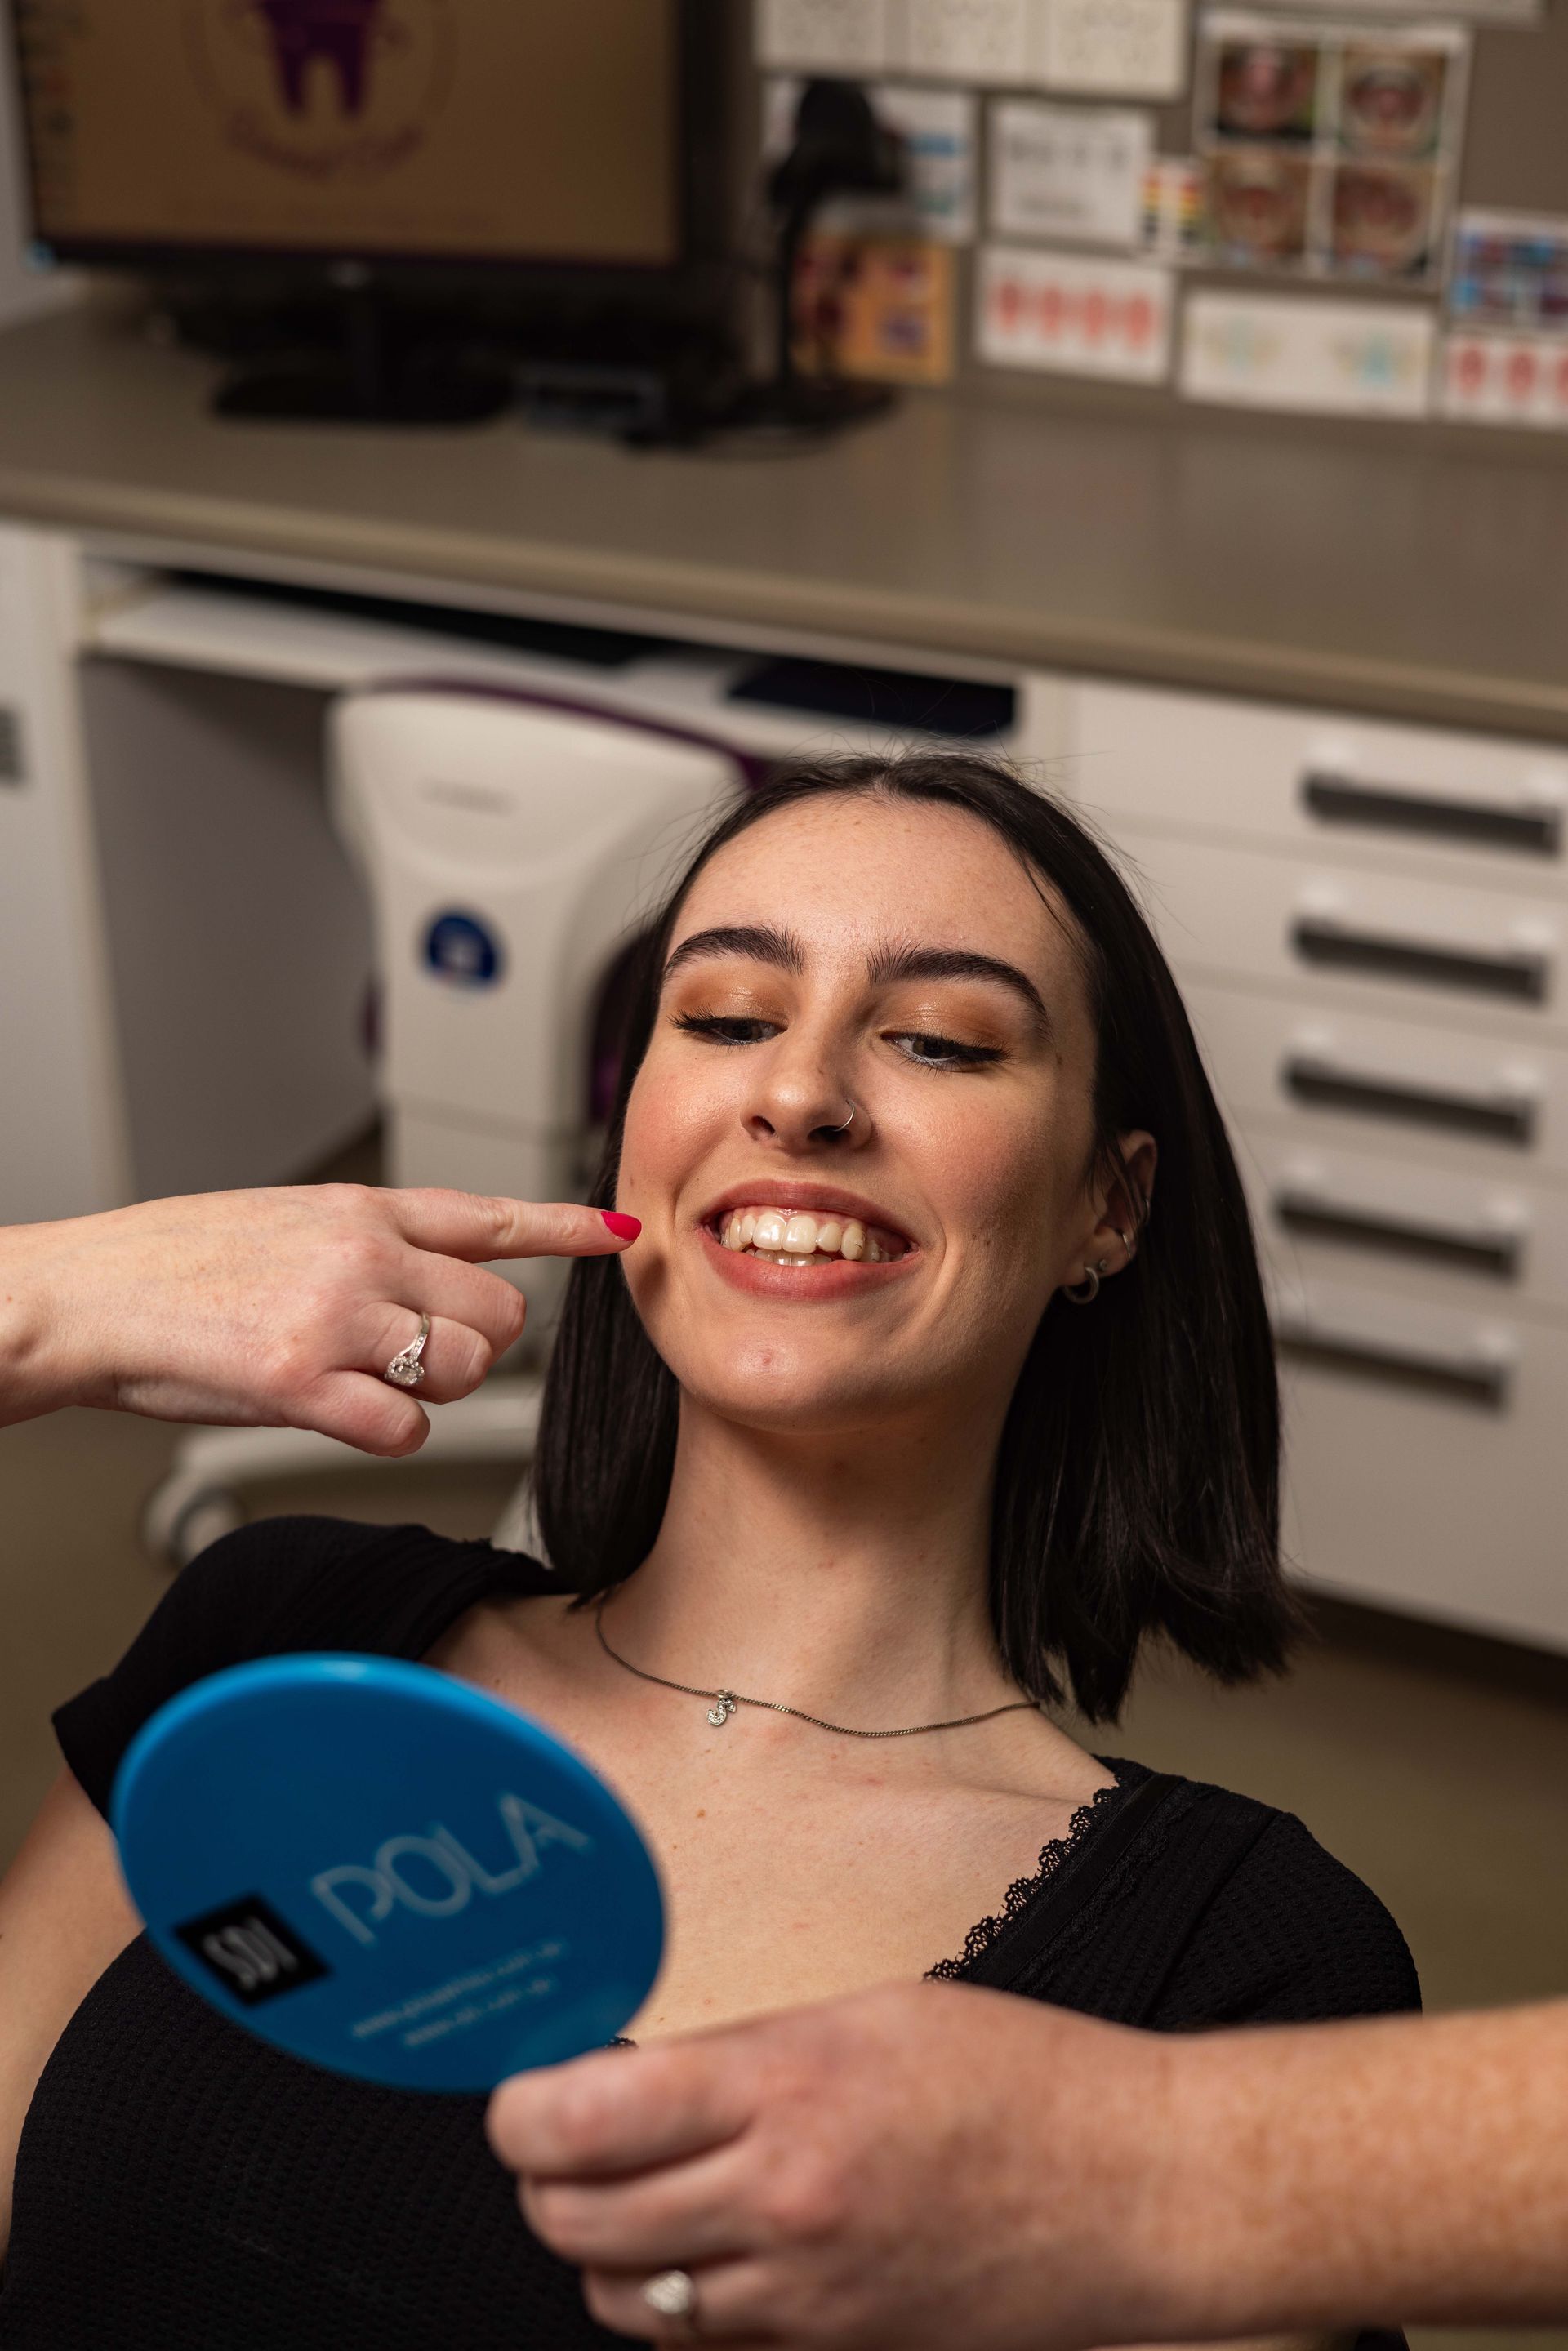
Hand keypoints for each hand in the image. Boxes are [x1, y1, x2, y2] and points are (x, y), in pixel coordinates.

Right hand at [0, 1186, 638, 1454]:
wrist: (85, 1298)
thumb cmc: (172, 1268)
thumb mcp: (284, 1223)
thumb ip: (365, 1245)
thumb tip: (427, 1283)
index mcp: (358, 1209)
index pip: (486, 1213)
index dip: (562, 1226)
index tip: (616, 1234)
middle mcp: (361, 1253)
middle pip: (497, 1315)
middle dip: (472, 1348)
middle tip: (410, 1359)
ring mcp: (336, 1316)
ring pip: (462, 1370)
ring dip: (428, 1394)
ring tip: (357, 1380)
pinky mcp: (303, 1383)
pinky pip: (405, 1429)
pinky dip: (385, 1435)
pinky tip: (337, 1414)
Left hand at [488, 1981, 1178, 2350]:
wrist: (1139, 2193)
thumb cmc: (1022, 2081)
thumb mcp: (870, 2015)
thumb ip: (743, 2056)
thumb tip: (632, 2076)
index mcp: (786, 2090)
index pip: (578, 2121)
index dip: (520, 2110)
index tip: (525, 2091)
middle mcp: (779, 2202)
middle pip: (574, 2222)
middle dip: (546, 2178)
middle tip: (568, 2135)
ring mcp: (803, 2298)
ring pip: (622, 2300)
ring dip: (607, 2248)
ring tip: (640, 2193)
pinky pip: (702, 2345)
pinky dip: (679, 2304)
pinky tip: (712, 2250)